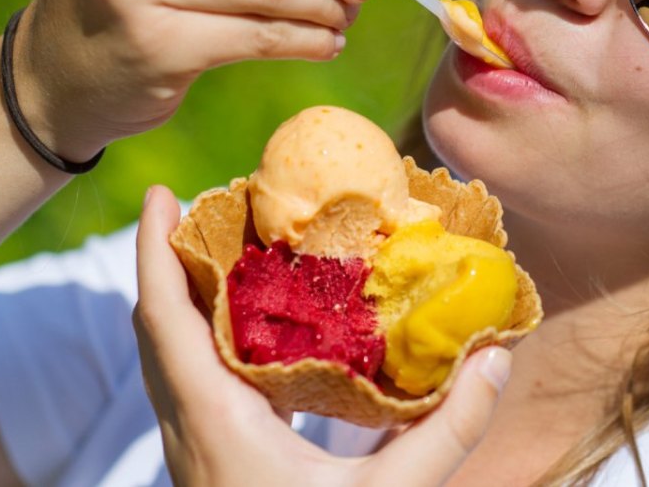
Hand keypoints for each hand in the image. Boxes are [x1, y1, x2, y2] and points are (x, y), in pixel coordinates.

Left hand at [134, 185, 511, 486]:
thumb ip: (446, 432)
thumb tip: (496, 360)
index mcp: (212, 422)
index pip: (162, 317)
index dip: (151, 249)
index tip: (159, 190)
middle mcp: (188, 431)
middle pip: (155, 326)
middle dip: (169, 260)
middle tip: (210, 209)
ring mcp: (193, 451)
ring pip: (168, 357)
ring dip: (187, 301)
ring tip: (232, 257)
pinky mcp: (211, 465)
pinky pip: (192, 384)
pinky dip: (209, 342)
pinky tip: (260, 338)